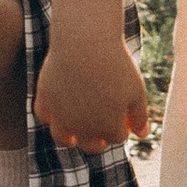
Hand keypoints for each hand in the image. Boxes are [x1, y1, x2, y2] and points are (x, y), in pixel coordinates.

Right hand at [34, 27, 150, 153]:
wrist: (85, 40)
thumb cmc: (115, 64)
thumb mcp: (136, 90)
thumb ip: (139, 116)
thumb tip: (142, 134)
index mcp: (109, 128)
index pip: (117, 137)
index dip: (122, 127)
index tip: (123, 113)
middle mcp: (82, 129)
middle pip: (90, 145)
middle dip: (98, 140)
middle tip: (102, 129)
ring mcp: (61, 117)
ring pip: (62, 138)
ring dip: (71, 136)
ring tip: (76, 129)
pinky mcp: (44, 100)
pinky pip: (44, 116)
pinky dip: (51, 115)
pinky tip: (60, 107)